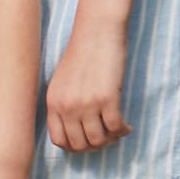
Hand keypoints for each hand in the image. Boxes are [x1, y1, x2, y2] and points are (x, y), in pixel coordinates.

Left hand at [45, 32, 129, 153]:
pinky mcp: (107, 98)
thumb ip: (64, 104)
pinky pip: (115, 128)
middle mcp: (67, 106)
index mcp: (53, 102)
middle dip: (95, 145)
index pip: (59, 140)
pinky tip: (126, 126)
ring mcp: (86, 103)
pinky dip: (122, 130)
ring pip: (98, 140)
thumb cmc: (82, 53)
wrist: (97, 31)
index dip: (75, 147)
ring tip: (117, 130)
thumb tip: (75, 130)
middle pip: (80, 145)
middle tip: (106, 137)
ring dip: (110, 139)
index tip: (87, 141)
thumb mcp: (62, 81)